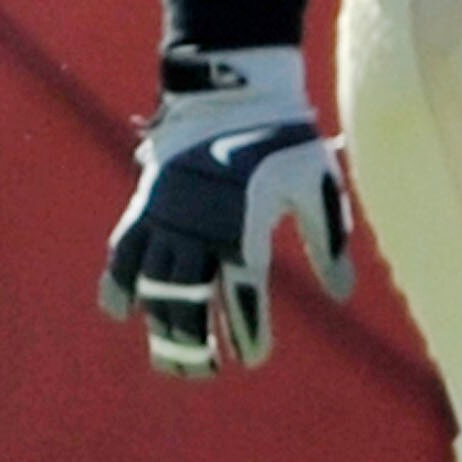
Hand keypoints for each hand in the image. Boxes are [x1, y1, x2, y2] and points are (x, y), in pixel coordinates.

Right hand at [99, 45, 354, 375]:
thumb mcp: (317, 187)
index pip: (243, 293)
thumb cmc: (285, 139)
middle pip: (188, 300)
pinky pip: (124, 250)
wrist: (234, 90)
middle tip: (206, 371)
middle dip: (194, 343)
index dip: (247, 331)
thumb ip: (328, 243)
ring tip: (172, 360)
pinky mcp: (147, 203)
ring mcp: (166, 216)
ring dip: (162, 326)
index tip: (253, 358)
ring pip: (154, 284)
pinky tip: (121, 312)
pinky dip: (119, 282)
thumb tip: (343, 294)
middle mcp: (198, 226)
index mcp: (243, 224)